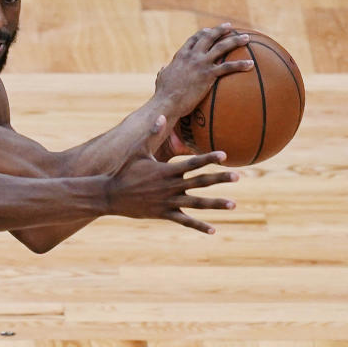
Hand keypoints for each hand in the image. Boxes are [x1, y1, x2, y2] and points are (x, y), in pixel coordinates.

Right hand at [106, 115, 238, 233]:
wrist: (109, 195)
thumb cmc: (123, 171)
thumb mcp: (137, 151)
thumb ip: (151, 134)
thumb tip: (161, 116)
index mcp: (165, 171)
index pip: (191, 163)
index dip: (208, 159)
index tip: (224, 155)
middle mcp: (169, 187)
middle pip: (199, 182)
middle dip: (219, 179)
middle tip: (238, 176)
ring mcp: (167, 202)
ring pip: (196, 203)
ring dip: (215, 204)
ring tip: (233, 204)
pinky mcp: (163, 214)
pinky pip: (184, 221)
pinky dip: (198, 225)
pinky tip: (213, 230)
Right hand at [154, 23, 253, 118]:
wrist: (167, 102)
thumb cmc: (163, 93)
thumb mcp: (161, 77)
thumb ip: (164, 70)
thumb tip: (162, 67)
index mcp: (181, 56)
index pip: (194, 39)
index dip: (202, 33)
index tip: (209, 30)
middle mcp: (192, 56)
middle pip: (209, 37)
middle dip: (221, 30)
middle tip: (230, 27)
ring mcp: (201, 64)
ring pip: (222, 47)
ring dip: (235, 41)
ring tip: (246, 38)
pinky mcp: (208, 75)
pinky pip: (228, 67)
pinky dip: (240, 65)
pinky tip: (251, 64)